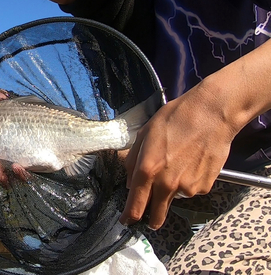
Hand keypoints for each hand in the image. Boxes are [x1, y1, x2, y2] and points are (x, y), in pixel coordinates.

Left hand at [119, 82, 236, 229]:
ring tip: (179, 163)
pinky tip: (192, 162)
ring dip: (172, 189)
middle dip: (152, 217)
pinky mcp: (205, 186)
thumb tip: (130, 182)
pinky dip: (189, 181)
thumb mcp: (144, 134)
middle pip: (157, 213)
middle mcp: (167, 183)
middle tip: (150, 217)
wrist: (210, 114)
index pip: (135, 204)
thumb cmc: (175, 118)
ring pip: (174, 197)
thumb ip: (133, 161)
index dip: (129, 216)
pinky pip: (191, 189)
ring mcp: (188, 187)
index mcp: (148, 169)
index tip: (126, 221)